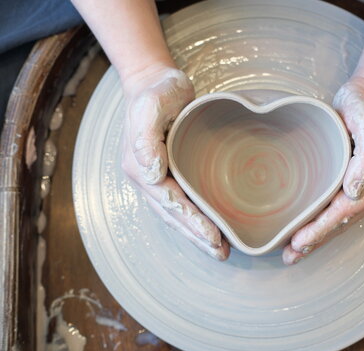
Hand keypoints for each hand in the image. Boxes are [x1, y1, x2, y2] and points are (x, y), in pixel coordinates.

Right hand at [121, 65, 229, 259]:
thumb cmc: (157, 91)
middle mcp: (146, 177)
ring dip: (196, 233)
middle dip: (196, 236)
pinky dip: (195, 218)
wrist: (155, 82)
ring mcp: (155, 177)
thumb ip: (146, 137)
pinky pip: (181, 202)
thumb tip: (152, 173)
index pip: (169, 201)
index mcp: (140, 165)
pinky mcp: (168, 173)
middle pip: (173, 214)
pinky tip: (210, 228)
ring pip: (176, 213)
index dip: (190, 221)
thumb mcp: (151, 106)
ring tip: (218, 249)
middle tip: (220, 253)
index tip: (212, 236)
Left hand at [283, 79, 363, 264]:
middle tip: (291, 255)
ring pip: (339, 217)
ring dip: (318, 235)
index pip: (345, 212)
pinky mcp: (354, 177)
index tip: (299, 241)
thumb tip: (355, 192)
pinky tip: (308, 227)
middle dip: (317, 239)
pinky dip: (322, 220)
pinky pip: (338, 205)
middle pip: (342, 221)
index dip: (322, 229)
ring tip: (295, 251)